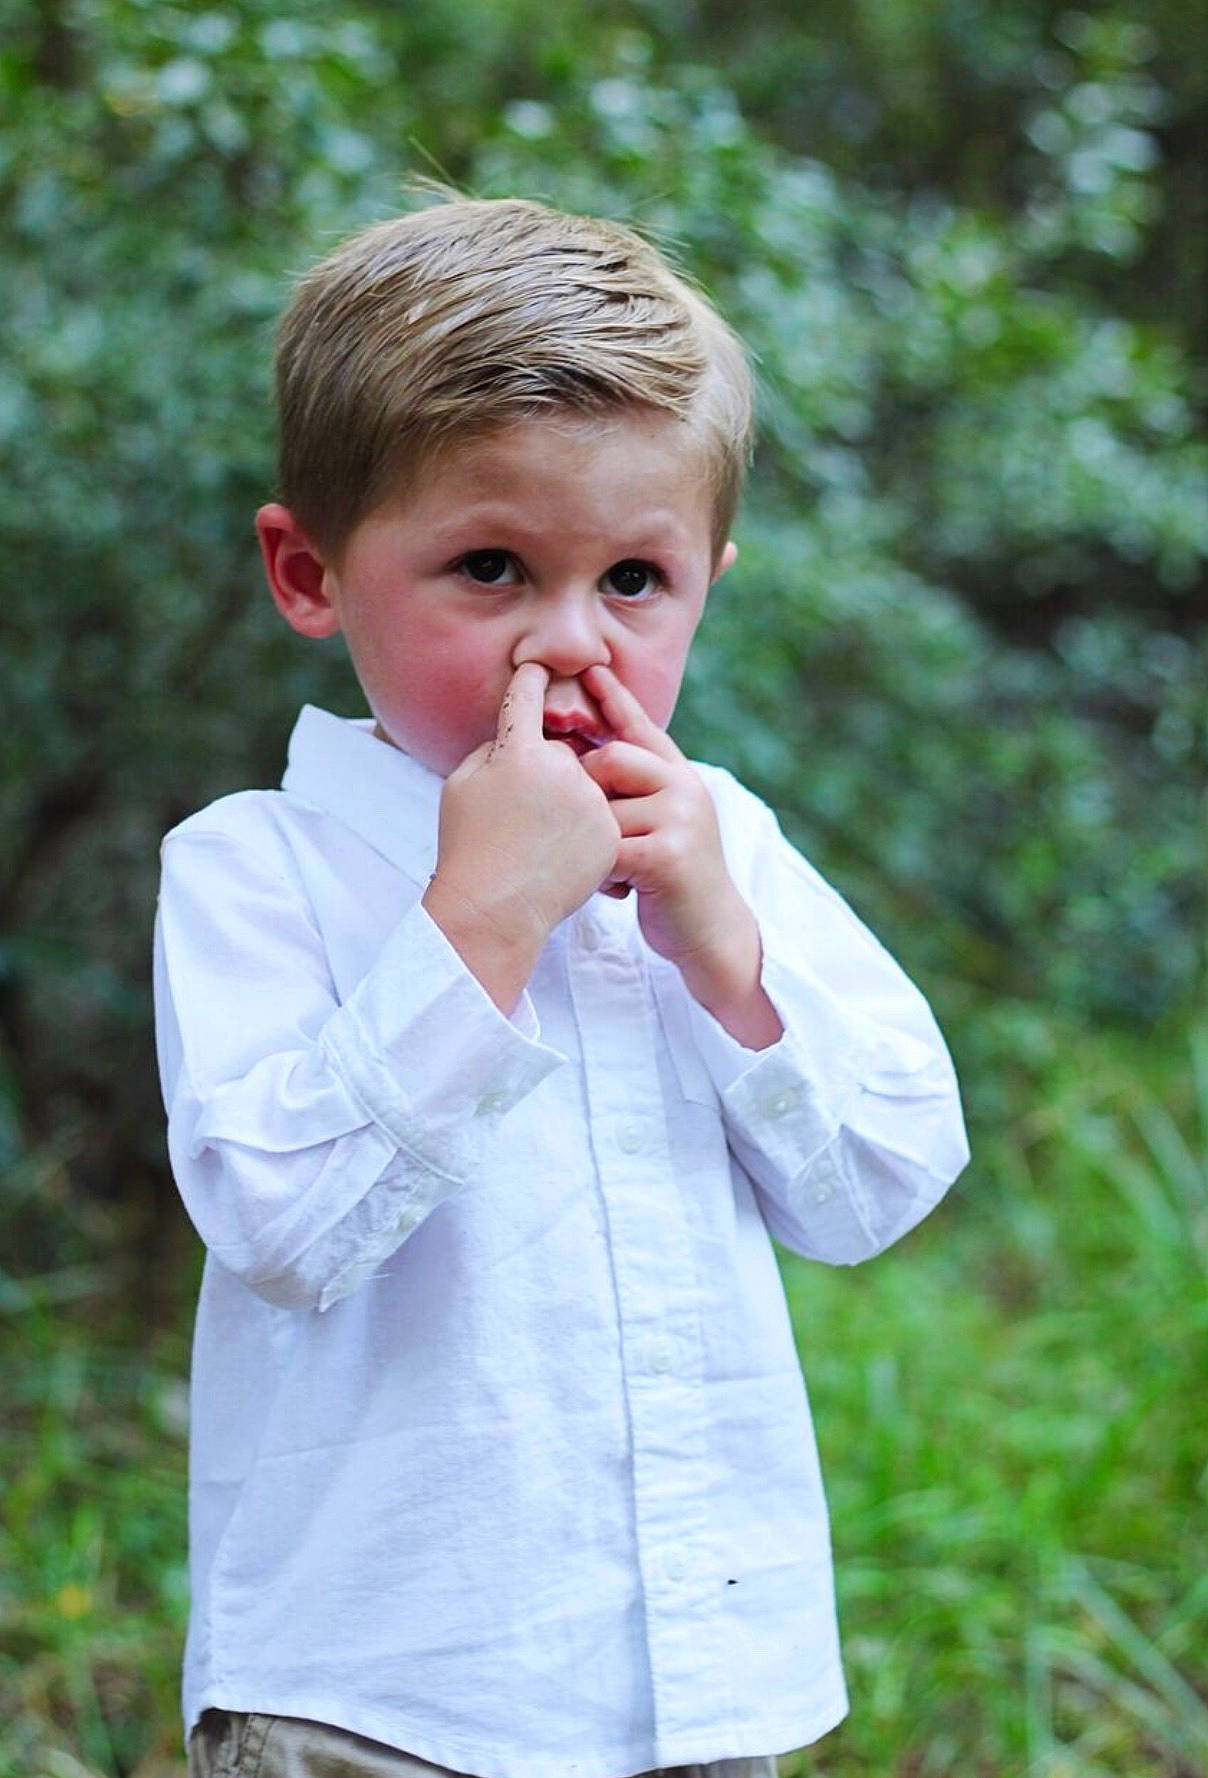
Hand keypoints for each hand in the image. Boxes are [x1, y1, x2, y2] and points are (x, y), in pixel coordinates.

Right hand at [423, 663, 619, 1011]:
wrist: (495, 909)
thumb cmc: (468, 847)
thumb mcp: (461, 786)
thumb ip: (492, 750)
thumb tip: (515, 736)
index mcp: (518, 750)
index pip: (527, 697)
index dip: (532, 679)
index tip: (539, 667)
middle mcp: (561, 768)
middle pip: (558, 750)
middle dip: (543, 771)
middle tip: (519, 815)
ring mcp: (590, 800)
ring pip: (583, 785)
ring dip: (566, 803)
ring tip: (536, 843)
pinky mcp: (610, 832)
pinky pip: (599, 817)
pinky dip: (583, 832)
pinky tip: (557, 857)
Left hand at [579, 665, 782, 1048]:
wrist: (712, 934)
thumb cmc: (674, 879)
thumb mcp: (660, 823)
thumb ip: (635, 790)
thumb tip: (586, 758)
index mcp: (679, 774)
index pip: (640, 726)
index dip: (612, 698)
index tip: (587, 669)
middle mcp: (685, 786)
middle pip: (608, 761)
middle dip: (585, 795)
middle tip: (591, 832)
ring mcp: (681, 818)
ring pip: (603, 811)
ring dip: (595, 847)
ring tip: (613, 873)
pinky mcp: (669, 855)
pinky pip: (608, 849)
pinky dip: (602, 875)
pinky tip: (618, 890)